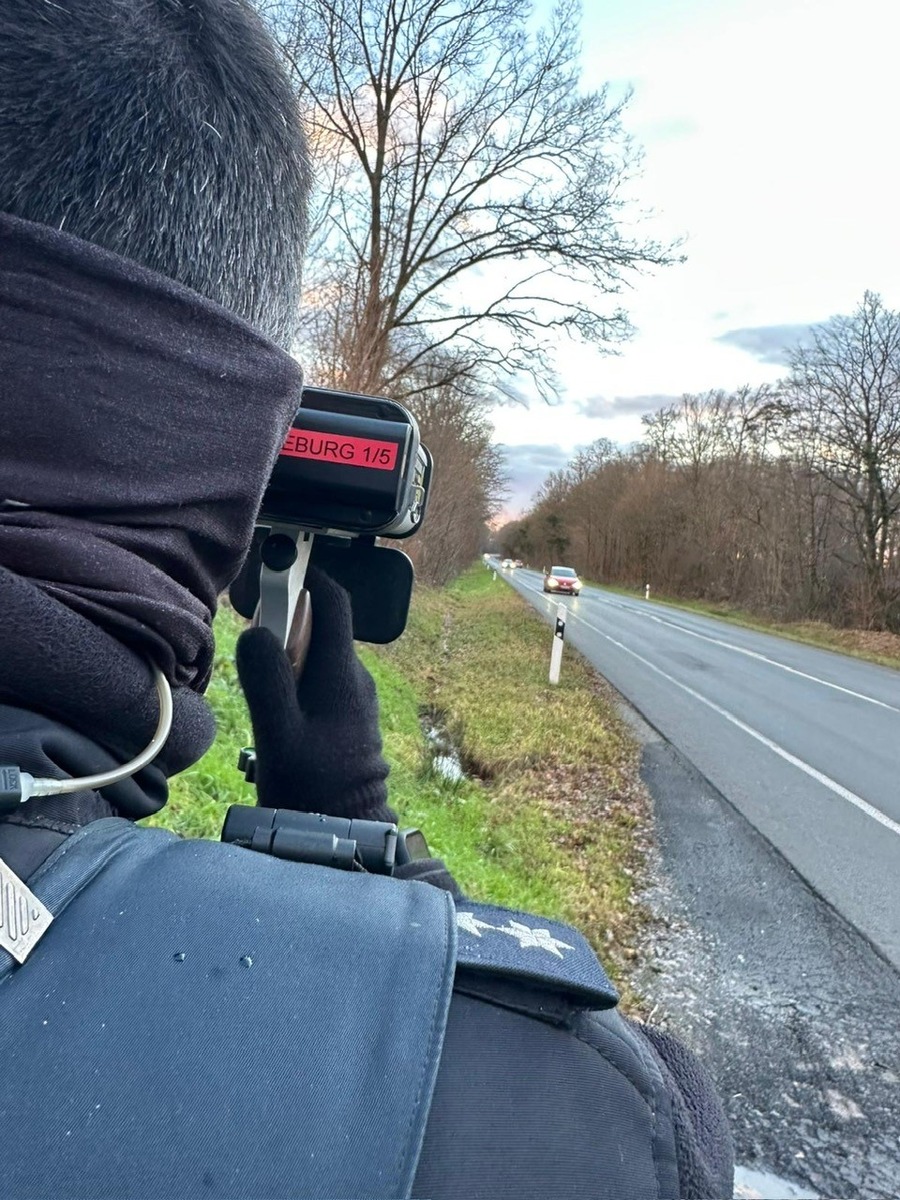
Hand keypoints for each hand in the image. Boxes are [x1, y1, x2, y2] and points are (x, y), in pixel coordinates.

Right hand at [235, 567, 393, 821]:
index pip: (333, 601)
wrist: (345, 833)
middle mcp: (356, 679)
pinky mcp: (352, 720)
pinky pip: (321, 684)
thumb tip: (256, 632)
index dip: (305, 578)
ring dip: (289, 661)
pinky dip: (298, 684)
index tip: (274, 572)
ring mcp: (357, 700)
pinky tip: (279, 717)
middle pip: (321, 629)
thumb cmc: (309, 786)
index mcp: (342, 673)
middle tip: (253, 649)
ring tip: (263, 696)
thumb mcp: (277, 731)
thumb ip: (265, 677)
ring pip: (318, 659)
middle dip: (286, 626)